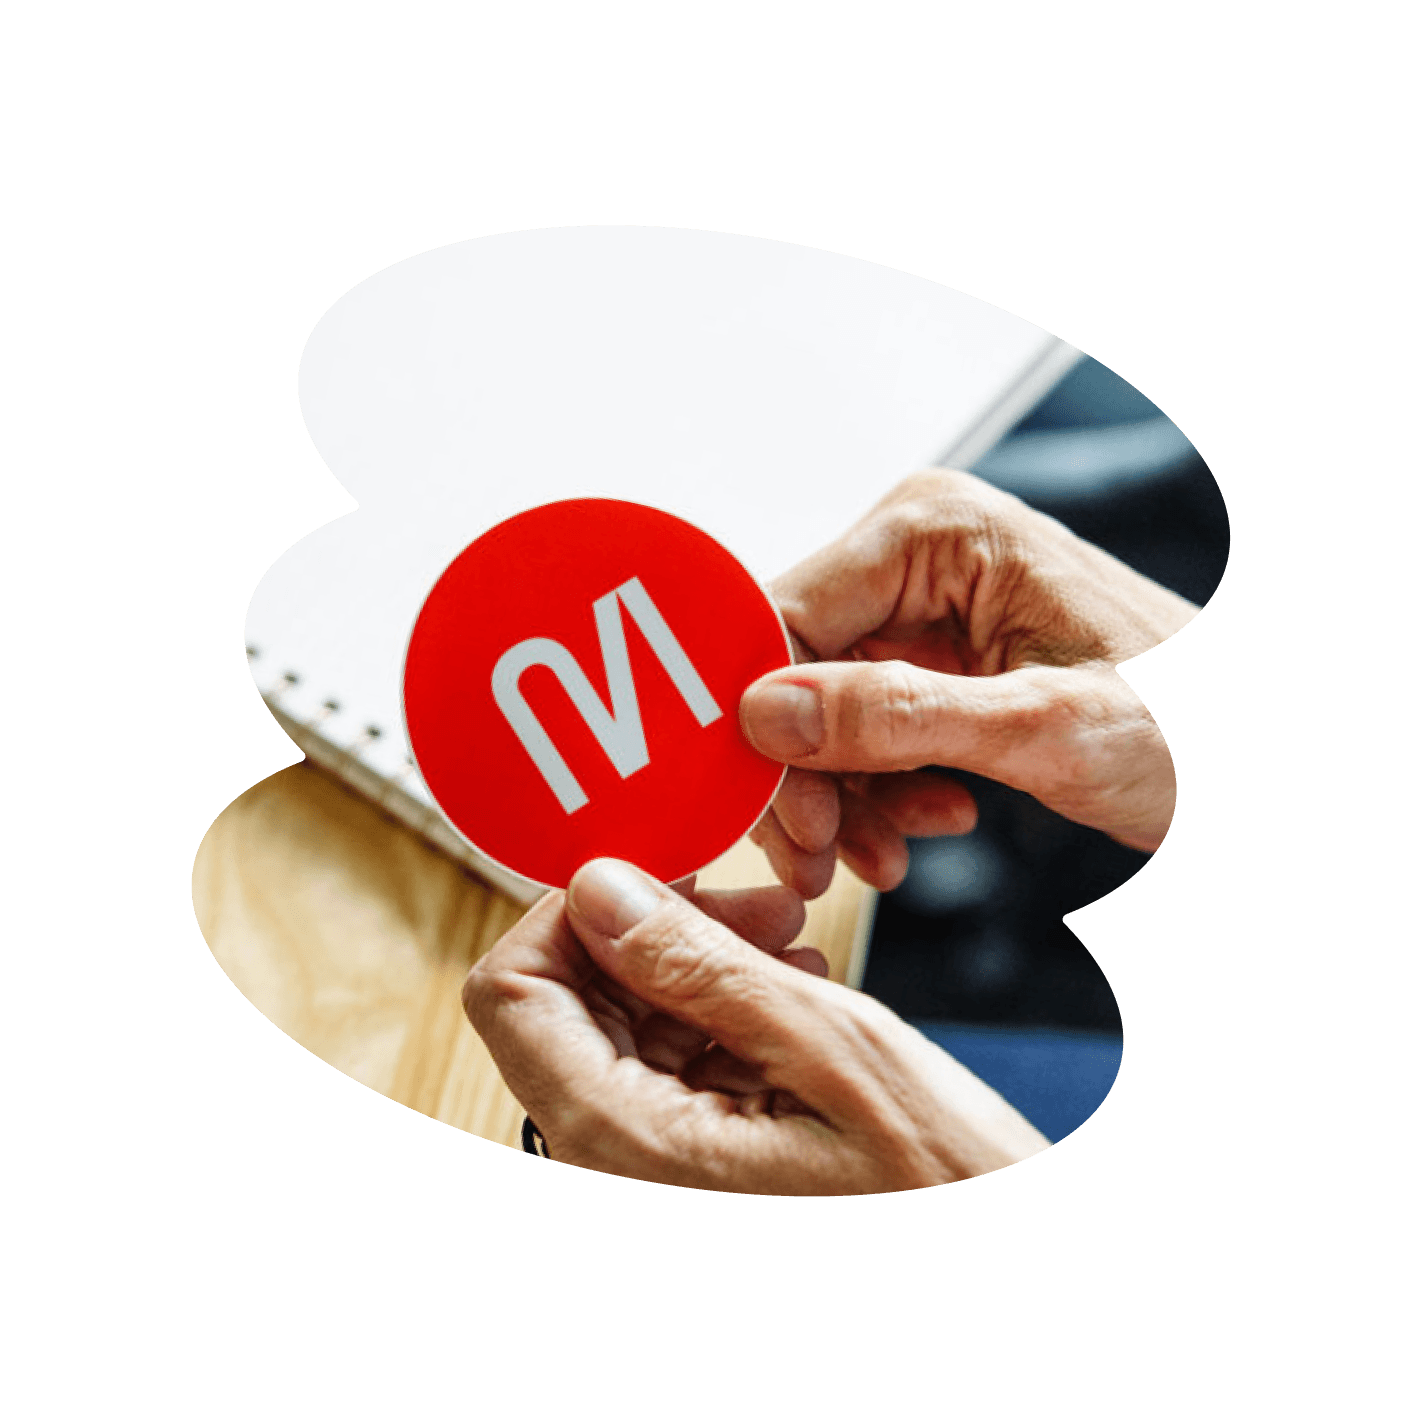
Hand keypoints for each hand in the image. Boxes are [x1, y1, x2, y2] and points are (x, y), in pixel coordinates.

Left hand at [463, 859, 1048, 1194]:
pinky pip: (664, 1068)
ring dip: (698, 969)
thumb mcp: (832, 1052)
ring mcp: (645, 1174)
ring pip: (619, 1026)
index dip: (572, 911)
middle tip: (760, 907)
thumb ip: (701, 967)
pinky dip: (720, 1017)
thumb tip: (601, 889)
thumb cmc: (940, 1195)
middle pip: (565, 1002)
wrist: (996, 1272)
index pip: (509, 993)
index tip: (658, 870)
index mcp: (621, 1143)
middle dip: (656, 933)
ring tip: (795, 950)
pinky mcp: (683, 1171)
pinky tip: (792, 997)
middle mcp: (610, 1168)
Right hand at [740, 469, 1199, 893]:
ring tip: (883, 857)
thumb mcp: (1045, 728)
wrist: (1261, 756)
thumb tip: (765, 712)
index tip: (778, 812)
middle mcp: (917, 556)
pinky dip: (879, 792)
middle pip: (794, 669)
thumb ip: (902, 715)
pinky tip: (929, 824)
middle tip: (821, 858)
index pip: (786, 616)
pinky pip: (864, 730)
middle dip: (804, 774)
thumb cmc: (1193, 724)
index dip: (764, 721)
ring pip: (820, 711)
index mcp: (934, 530)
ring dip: (842, 796)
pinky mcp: (937, 664)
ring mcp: (925, 610)